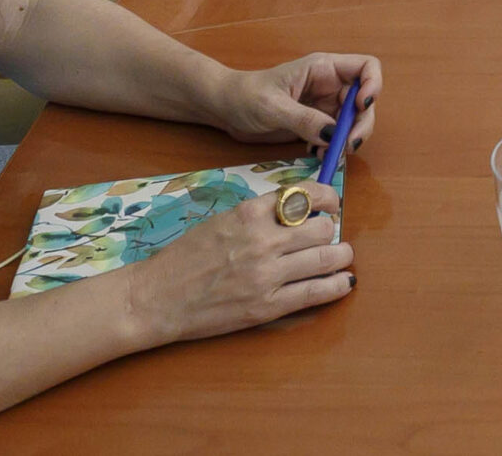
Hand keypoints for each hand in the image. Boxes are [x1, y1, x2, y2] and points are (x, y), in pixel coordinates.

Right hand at [118, 178, 353, 346]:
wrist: (157, 297)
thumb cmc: (185, 257)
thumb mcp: (222, 220)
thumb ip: (258, 214)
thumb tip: (297, 210)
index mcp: (249, 213)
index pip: (305, 195)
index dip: (326, 197)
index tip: (330, 203)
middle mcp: (262, 240)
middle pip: (321, 227)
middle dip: (330, 229)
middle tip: (328, 234)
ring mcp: (266, 275)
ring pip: (326, 258)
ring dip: (340, 255)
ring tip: (341, 255)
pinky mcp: (267, 307)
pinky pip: (314, 293)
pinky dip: (336, 286)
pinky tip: (345, 281)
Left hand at [206, 51, 383, 152]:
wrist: (226, 109)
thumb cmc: (245, 96)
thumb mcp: (273, 106)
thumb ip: (304, 119)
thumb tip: (334, 134)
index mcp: (323, 69)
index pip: (366, 67)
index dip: (373, 85)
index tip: (361, 107)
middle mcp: (330, 85)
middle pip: (365, 101)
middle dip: (362, 123)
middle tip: (348, 146)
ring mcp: (324, 106)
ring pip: (354, 122)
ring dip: (348, 140)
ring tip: (327, 154)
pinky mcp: (316, 124)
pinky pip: (337, 137)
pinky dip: (333, 148)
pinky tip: (316, 154)